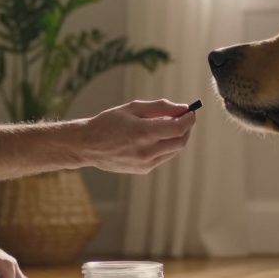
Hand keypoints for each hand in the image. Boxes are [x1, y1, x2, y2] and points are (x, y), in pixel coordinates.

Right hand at [79, 99, 196, 174]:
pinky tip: (153, 138)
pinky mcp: (143, 170)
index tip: (191, 112)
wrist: (88, 145)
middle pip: (180, 142)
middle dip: (186, 129)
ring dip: (176, 138)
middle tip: (184, 119)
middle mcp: (146, 151)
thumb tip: (182, 108)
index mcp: (143, 132)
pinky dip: (164, 147)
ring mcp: (145, 163)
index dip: (188, 119)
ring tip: (167, 126)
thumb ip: (160, 107)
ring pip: (173, 151)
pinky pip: (162, 158)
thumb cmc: (109, 122)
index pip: (178, 128)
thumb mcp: (133, 108)